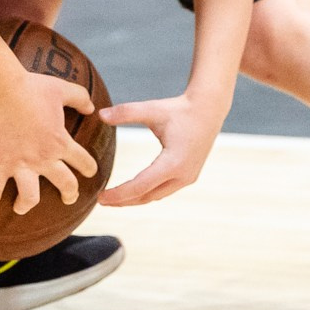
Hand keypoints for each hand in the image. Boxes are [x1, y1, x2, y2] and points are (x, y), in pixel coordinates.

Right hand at [0, 70, 95, 214]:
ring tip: (21, 207)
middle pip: (65, 184)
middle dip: (70, 194)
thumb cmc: (30, 87)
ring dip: (26, 205)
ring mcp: (20, 165)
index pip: (84, 162)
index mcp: (61, 142)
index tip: (89, 172)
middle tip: (69, 198)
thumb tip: (92, 108)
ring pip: (29, 198)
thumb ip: (79, 98)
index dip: (89, 168)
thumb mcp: (61, 89)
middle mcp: (44, 158)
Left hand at [96, 93, 223, 207]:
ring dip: (135, 199)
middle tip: (101, 200)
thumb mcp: (152, 109)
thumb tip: (100, 114)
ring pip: (156, 196)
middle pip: (147, 196)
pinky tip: (134, 190)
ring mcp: (188, 178)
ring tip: (114, 198)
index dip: (118, 194)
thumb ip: (126, 112)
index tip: (100, 197)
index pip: (140, 187)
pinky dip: (147, 193)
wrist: (209, 109)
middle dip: (123, 200)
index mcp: (173, 163)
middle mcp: (182, 175)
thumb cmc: (179, 109)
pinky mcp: (189, 176)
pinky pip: (165, 190)